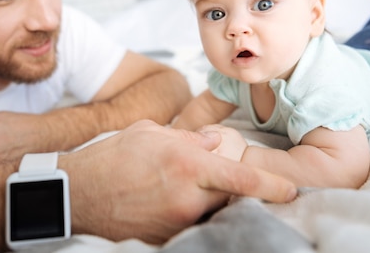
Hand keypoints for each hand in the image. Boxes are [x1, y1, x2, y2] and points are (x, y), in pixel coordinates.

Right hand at [61, 119, 295, 243]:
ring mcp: (177, 222)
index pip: (243, 180)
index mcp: (188, 165)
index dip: (273, 187)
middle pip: (231, 198)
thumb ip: (190, 138)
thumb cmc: (112, 157)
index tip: (291, 191)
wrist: (77, 194)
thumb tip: (217, 143)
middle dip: (233, 189)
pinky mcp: (165, 237)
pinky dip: (188, 212)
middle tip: (214, 177)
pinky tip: (165, 200)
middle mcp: (189, 198)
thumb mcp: (151, 133)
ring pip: (210, 211)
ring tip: (177, 186)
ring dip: (207, 200)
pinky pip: (189, 223)